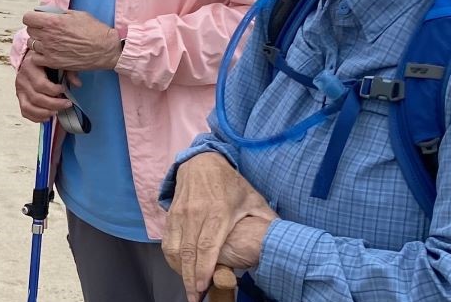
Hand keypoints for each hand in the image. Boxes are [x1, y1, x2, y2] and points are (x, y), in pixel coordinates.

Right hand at [14, 54, 73, 122]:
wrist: (32, 60)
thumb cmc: (47, 62)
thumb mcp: (58, 62)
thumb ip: (68, 71)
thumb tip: (77, 84)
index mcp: (31, 66)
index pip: (40, 84)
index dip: (54, 90)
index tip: (65, 90)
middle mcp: (22, 79)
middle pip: (36, 97)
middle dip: (54, 104)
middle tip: (67, 104)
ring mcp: (19, 90)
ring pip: (28, 107)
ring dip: (44, 113)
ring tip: (57, 112)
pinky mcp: (20, 98)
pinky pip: (25, 112)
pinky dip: (36, 117)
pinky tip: (48, 117)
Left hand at [21, 8, 121, 71]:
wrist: (105, 49)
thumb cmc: (94, 30)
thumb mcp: (76, 14)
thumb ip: (58, 13)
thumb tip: (47, 13)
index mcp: (53, 21)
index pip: (28, 17)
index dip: (33, 17)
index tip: (38, 19)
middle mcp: (48, 36)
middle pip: (29, 30)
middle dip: (36, 28)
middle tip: (46, 30)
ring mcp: (49, 51)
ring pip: (31, 44)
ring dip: (38, 42)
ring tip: (48, 42)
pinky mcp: (53, 63)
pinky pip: (36, 59)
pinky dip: (40, 56)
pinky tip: (49, 53)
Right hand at [162, 152, 277, 301]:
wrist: (202, 161)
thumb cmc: (230, 183)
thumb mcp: (253, 198)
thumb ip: (267, 218)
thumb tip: (283, 235)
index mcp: (219, 212)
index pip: (208, 246)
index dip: (203, 269)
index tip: (202, 287)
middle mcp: (197, 213)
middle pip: (189, 252)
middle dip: (189, 278)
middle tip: (193, 297)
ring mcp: (181, 213)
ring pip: (175, 248)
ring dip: (180, 271)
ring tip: (188, 286)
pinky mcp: (172, 213)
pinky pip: (167, 240)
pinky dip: (171, 258)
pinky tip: (180, 269)